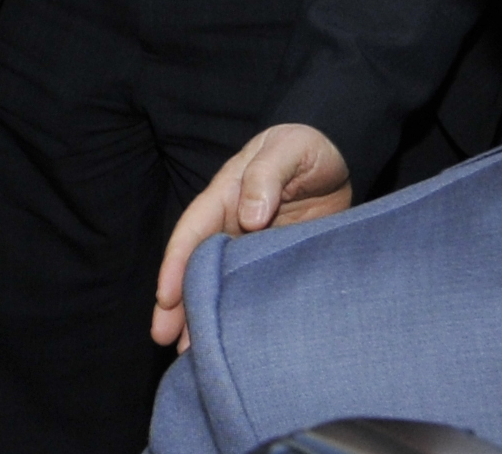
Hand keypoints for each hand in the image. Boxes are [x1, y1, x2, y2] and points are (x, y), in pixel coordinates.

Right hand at [153, 124, 350, 346]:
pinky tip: (228, 340)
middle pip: (196, 265)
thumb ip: (267, 175)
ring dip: (201, 315)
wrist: (339, 160)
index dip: (176, 263)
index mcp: (227, 194)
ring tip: (186, 354)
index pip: (194, 230)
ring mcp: (250, 247)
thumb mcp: (289, 149)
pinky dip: (234, 315)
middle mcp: (230, 224)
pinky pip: (247, 291)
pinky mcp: (271, 264)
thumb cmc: (307, 148)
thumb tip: (249, 215)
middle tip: (163, 338)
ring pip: (218, 284)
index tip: (166, 296)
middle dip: (176, 301)